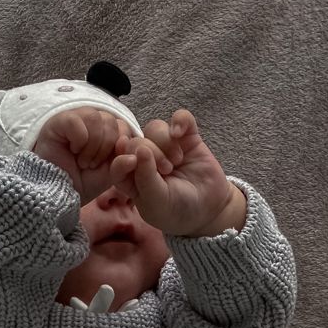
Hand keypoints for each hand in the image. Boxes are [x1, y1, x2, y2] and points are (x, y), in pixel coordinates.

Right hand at [32, 107, 173, 205]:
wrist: (57, 194)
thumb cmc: (81, 183)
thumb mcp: (108, 177)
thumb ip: (123, 166)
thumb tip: (134, 157)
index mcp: (106, 131)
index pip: (124, 126)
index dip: (119, 146)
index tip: (106, 165)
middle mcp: (92, 121)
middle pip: (111, 121)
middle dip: (105, 149)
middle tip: (90, 165)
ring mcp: (75, 118)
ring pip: (96, 117)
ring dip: (92, 146)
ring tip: (82, 160)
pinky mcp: (59, 121)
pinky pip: (77, 120)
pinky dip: (78, 140)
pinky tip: (71, 151)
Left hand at [111, 109, 235, 235]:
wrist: (209, 209)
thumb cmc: (177, 211)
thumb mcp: (157, 202)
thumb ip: (145, 178)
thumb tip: (140, 149)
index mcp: (132, 178)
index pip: (118, 161)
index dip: (121, 157)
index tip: (131, 162)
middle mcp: (145, 160)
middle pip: (137, 141)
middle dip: (151, 153)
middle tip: (167, 170)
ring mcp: (165, 146)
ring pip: (155, 127)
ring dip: (165, 142)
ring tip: (177, 160)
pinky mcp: (186, 137)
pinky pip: (180, 117)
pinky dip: (180, 121)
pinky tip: (181, 133)